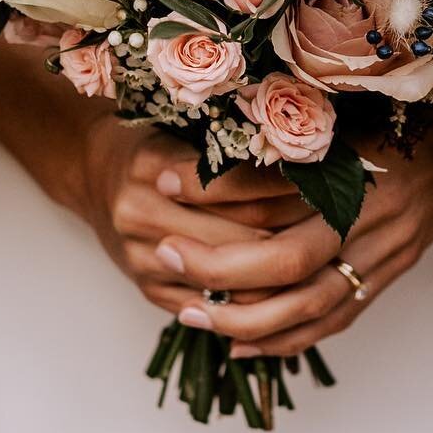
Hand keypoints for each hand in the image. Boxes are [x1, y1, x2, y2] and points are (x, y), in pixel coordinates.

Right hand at [76, 116, 306, 316]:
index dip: (284, 186)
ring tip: (324, 252)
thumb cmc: (151, 140)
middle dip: (293, 229)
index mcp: (153, 166)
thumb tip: (303, 147)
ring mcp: (141, 259)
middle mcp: (140, 214)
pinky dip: (251, 299)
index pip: (235, 186)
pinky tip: (285, 286)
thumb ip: (228, 141)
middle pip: (238, 235)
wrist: (92, 172)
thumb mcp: (181, 126)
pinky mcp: (148, 289)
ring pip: (229, 278)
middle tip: (340, 219)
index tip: (326, 178)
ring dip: (279, 270)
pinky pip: (211, 306)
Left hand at [154, 127, 432, 357]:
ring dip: (244, 316)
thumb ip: (298, 120)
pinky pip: (335, 320)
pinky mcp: (391, 273)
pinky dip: (286, 339)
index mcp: (360, 159)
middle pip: (287, 257)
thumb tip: (220, 126)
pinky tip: (243, 344)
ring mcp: (386, 251)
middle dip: (218, 264)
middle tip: (165, 254)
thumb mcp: (353, 101)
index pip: (276, 184)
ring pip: (309, 303)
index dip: (214, 186)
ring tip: (190, 311)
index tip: (161, 177)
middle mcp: (374, 213)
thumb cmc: (409, 110)